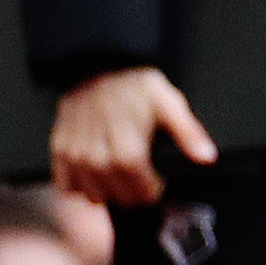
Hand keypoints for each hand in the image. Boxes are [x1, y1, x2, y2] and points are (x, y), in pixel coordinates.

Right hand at [49, 65, 213, 204]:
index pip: (137, 182)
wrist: (95, 69)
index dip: (150, 189)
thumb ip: (188, 132)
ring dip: (111, 194)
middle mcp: (94, 149)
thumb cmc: (134, 88)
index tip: (158, 186)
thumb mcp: (168, 102)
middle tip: (144, 187)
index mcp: (124, 139)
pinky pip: (67, 185)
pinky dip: (83, 188)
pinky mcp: (58, 150)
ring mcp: (72, 151)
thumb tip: (207, 157)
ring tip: (123, 182)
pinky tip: (98, 178)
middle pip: (115, 191)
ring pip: (91, 193)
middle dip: (134, 195)